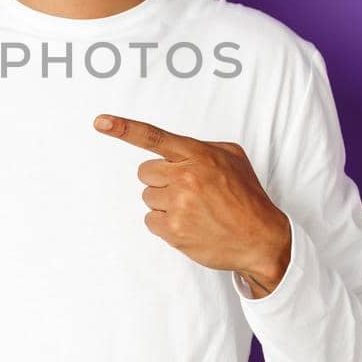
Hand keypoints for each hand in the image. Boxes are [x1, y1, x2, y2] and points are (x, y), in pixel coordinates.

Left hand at [94, 113, 292, 297]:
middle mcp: (186, 177)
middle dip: (161, 180)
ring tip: (194, 210)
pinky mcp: (173, 230)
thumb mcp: (232, 158)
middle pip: (145, 172)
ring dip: (165, 204)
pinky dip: (165, 224)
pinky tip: (189, 225)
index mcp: (199, 155)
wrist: (261, 239)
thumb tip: (175, 150)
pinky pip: (150, 221)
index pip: (155, 138)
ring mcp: (178, 205)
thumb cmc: (247, 197)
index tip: (100, 122)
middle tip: (187, 191)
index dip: (124, 129)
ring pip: (148, 197)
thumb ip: (200, 148)